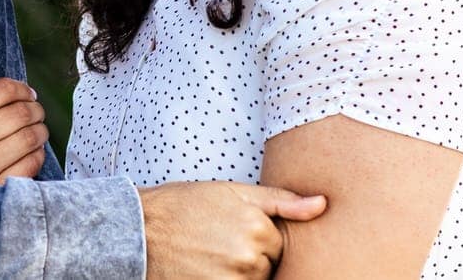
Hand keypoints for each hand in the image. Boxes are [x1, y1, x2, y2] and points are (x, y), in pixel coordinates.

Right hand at [0, 78, 48, 184]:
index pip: (1, 90)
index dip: (20, 88)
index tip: (27, 93)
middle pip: (20, 114)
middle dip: (35, 109)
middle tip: (36, 111)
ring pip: (29, 138)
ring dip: (41, 131)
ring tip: (38, 130)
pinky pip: (31, 164)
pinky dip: (38, 154)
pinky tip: (32, 152)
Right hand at [139, 181, 325, 278]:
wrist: (140, 230)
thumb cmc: (183, 206)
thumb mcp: (231, 191)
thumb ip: (280, 200)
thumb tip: (323, 204)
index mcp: (259, 226)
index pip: (276, 243)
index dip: (256, 236)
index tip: (230, 228)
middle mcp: (251, 257)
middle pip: (267, 265)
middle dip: (250, 256)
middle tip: (216, 241)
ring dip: (238, 272)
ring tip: (209, 255)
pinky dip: (226, 279)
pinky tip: (206, 268)